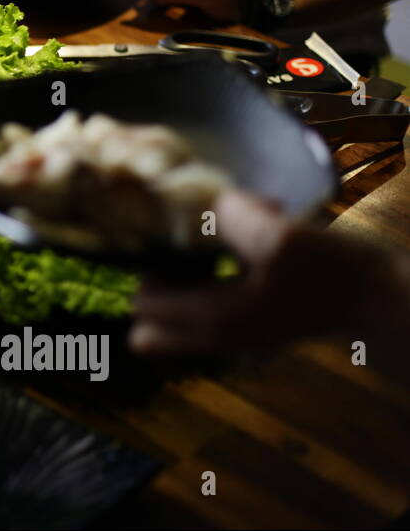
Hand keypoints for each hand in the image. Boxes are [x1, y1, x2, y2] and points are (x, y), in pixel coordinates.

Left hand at [128, 189, 409, 356]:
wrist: (388, 298)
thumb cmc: (336, 273)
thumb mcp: (283, 239)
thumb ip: (233, 220)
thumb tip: (198, 198)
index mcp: (213, 320)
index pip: (144, 305)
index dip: (149, 267)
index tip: (176, 234)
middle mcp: (219, 331)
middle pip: (153, 317)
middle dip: (161, 273)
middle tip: (190, 237)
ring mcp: (239, 326)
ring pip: (183, 303)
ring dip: (193, 265)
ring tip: (226, 230)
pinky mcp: (259, 312)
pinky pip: (217, 291)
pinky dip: (223, 264)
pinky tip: (258, 229)